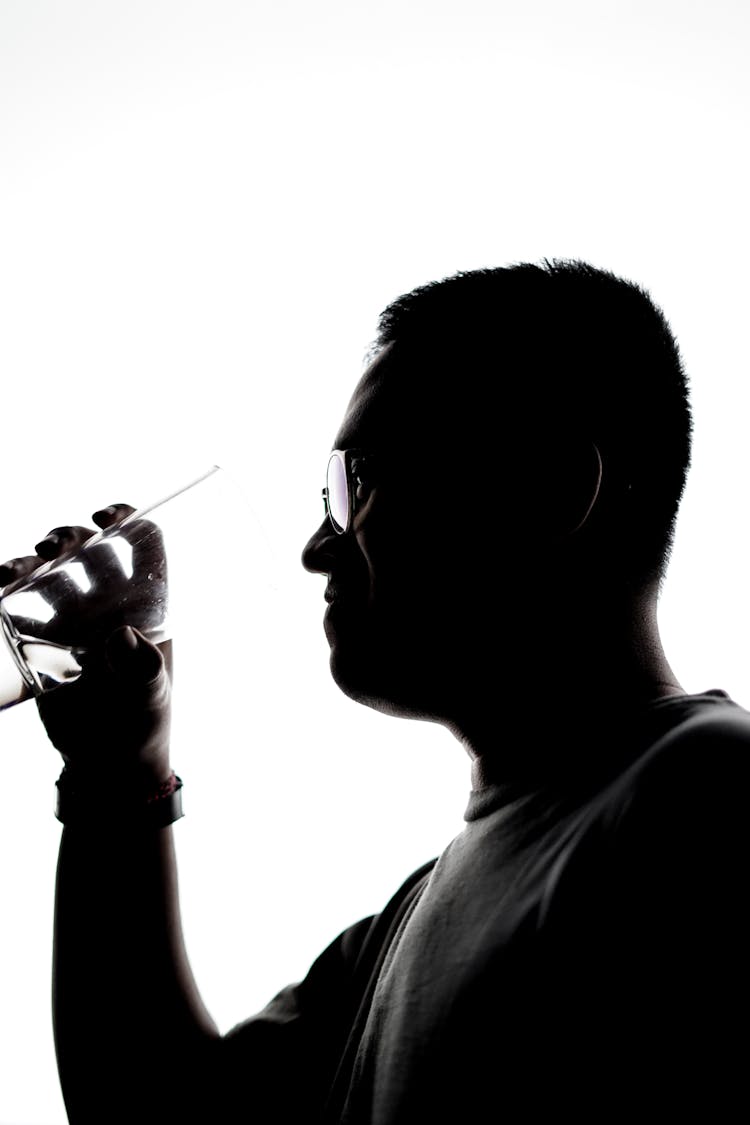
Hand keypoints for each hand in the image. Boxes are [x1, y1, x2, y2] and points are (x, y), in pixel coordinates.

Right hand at [0, 504, 171, 780]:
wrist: (104, 765)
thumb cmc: (142, 726)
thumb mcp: (148, 700)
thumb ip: (143, 671)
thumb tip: (124, 637)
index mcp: (148, 604)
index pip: (144, 545)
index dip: (128, 519)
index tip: (104, 516)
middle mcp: (111, 602)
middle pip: (89, 548)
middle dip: (67, 536)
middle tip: (52, 549)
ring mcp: (74, 619)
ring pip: (48, 572)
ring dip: (28, 562)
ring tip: (11, 574)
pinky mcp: (41, 640)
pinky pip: (20, 604)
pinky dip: (5, 591)